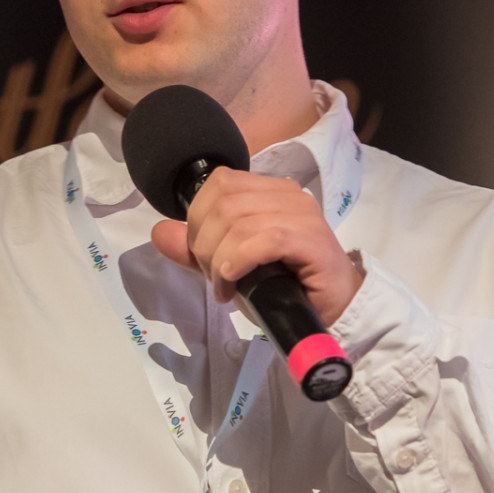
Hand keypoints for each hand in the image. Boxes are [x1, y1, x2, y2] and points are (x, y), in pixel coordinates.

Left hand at [148, 168, 362, 325]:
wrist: (334, 309)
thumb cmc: (285, 287)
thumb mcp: (230, 266)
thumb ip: (195, 249)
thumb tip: (159, 233)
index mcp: (268, 190)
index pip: (219, 183)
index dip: (198, 219)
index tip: (203, 256)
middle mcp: (287, 194)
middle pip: (223, 202)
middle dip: (206, 244)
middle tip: (215, 277)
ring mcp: (302, 214)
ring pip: (239, 222)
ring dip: (221, 260)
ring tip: (226, 287)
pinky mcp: (311, 239)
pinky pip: (263, 239)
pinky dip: (239, 262)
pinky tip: (234, 282)